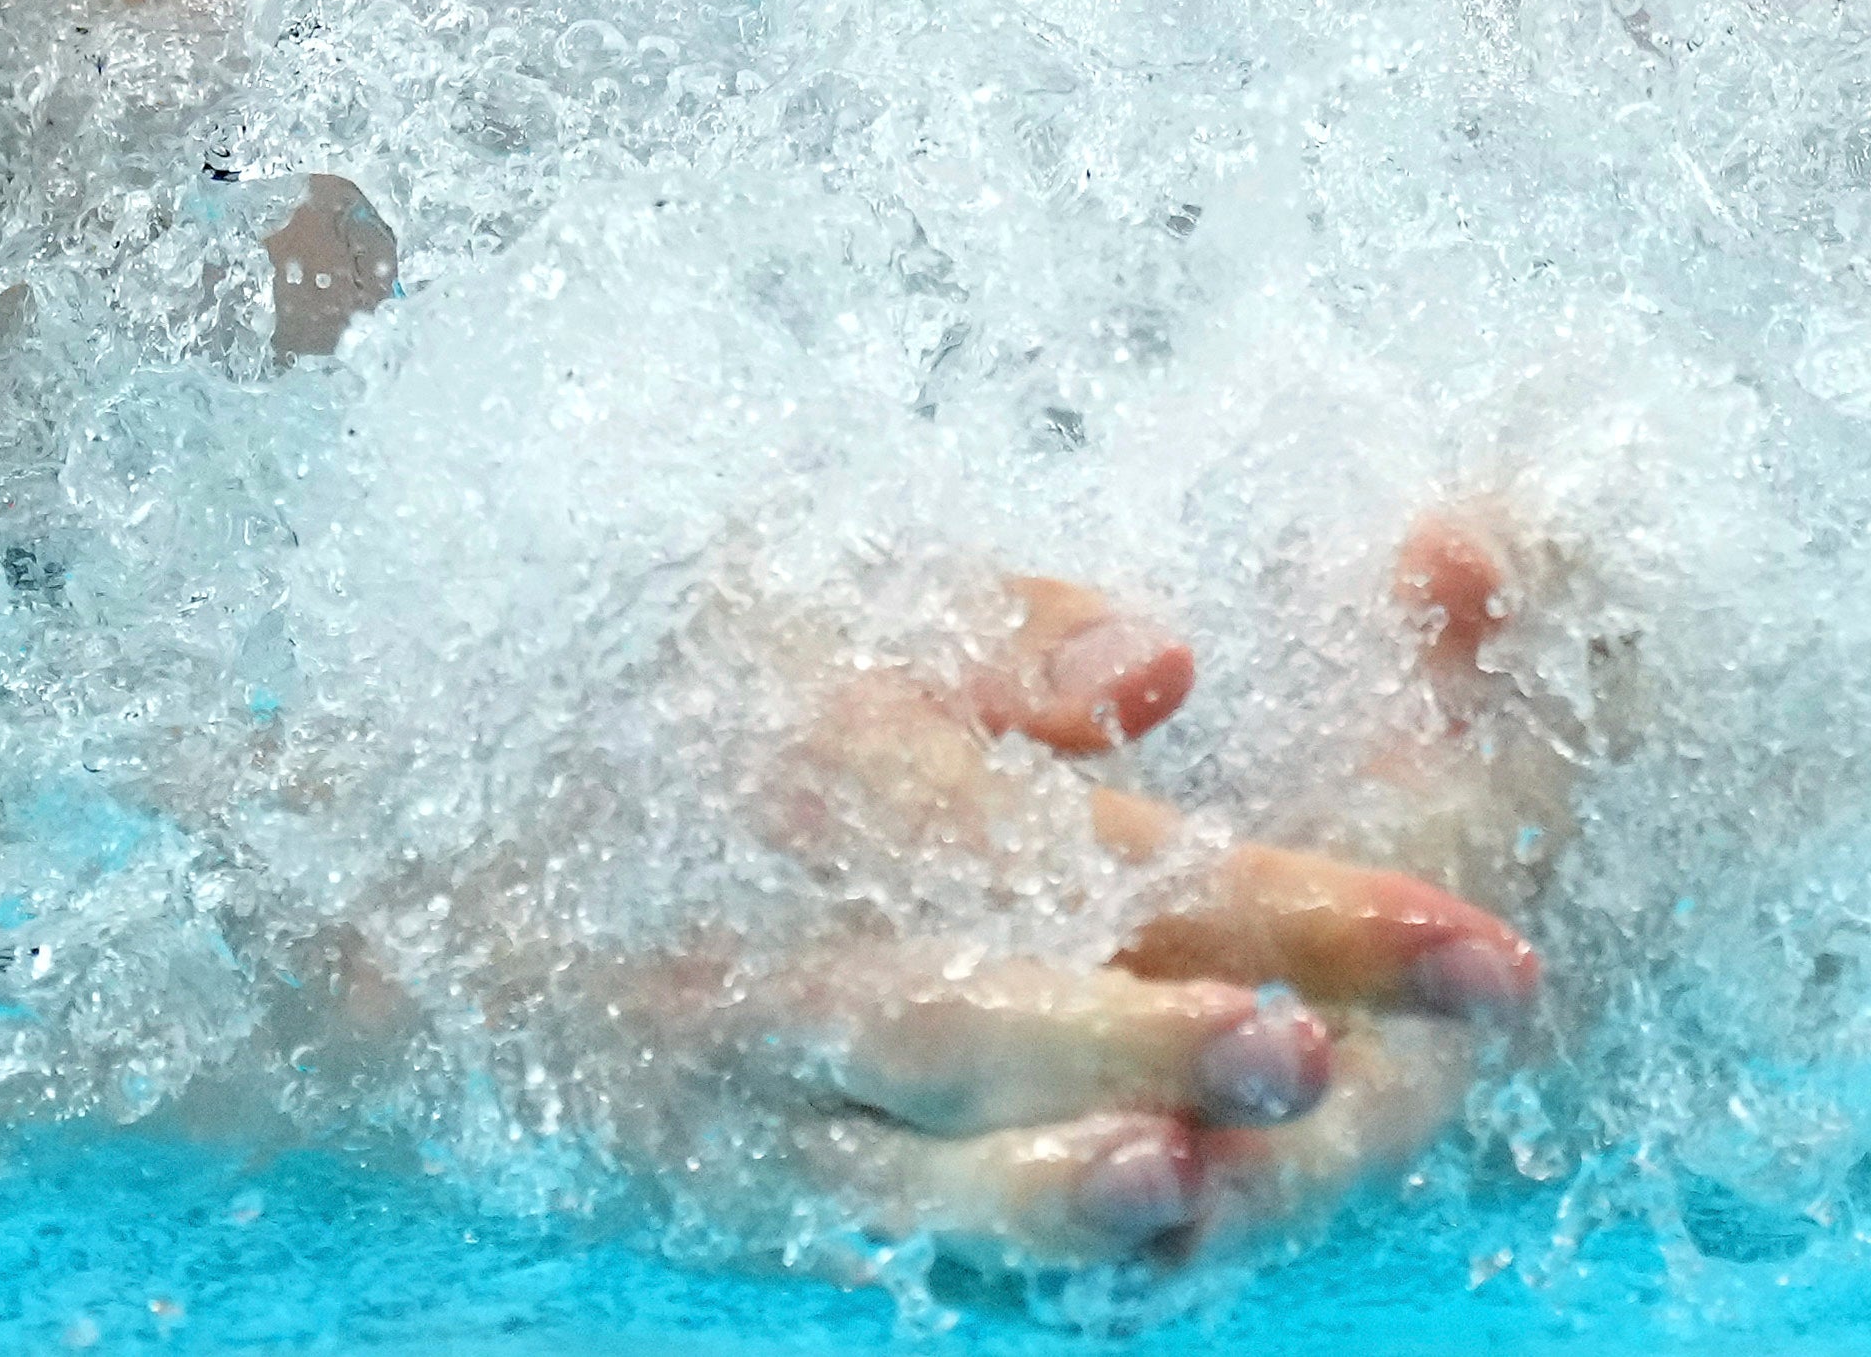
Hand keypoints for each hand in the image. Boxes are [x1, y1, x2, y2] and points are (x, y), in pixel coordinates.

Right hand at [666, 529, 1555, 1274]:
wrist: (388, 903)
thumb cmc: (618, 718)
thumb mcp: (782, 600)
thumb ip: (995, 638)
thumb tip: (1174, 668)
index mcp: (856, 782)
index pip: (1125, 852)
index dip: (1311, 904)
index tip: (1482, 951)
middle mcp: (805, 938)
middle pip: (1029, 990)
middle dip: (1195, 1032)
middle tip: (1348, 1054)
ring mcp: (750, 1082)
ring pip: (920, 1128)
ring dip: (1061, 1163)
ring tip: (1193, 1174)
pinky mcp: (712, 1189)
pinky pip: (856, 1228)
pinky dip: (971, 1251)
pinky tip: (1105, 1271)